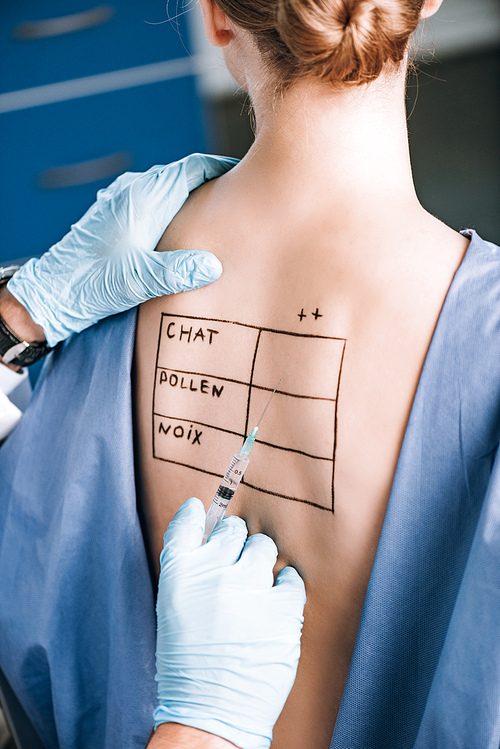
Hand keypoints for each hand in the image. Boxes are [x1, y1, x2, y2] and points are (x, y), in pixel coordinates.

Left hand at [7, 154, 236, 346]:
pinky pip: (152, 202)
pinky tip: (181, 231)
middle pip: (183, 176)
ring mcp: (121, 201)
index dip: (222, 168)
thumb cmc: (91, 283)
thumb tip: (214, 265)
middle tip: (240, 201)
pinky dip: (173, 209)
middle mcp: (132, 191)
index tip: (247, 177)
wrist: (51, 292)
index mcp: (143, 197)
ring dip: (192, 197)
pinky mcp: (114, 217)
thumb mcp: (138, 280)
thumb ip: (177, 271)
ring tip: (216, 217)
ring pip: (167, 189)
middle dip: (212, 184)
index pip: (192, 167)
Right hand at [154, 498, 305, 748]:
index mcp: (179, 576)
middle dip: (235, 542)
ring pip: (263, 548)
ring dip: (259, 563)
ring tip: (253, 590)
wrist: (210, 715)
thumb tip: (211, 536)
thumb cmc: (189, 664)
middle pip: (233, 530)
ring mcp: (250, 589)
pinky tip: (274, 604)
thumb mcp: (174, 611)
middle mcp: (214, 574)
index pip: (188, 524)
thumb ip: (191, 572)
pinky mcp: (282, 608)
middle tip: (235, 565)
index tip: (203, 509)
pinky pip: (290, 578)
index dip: (197, 513)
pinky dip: (284, 586)